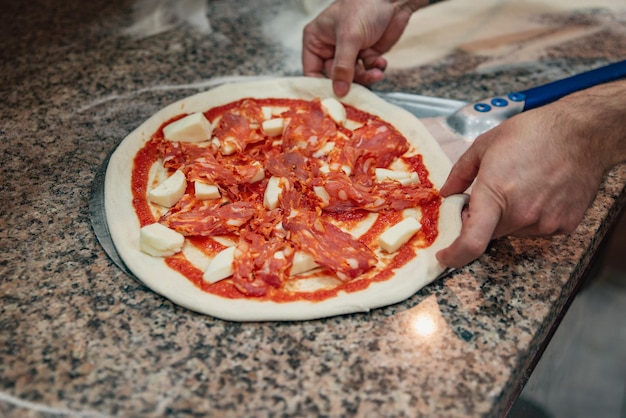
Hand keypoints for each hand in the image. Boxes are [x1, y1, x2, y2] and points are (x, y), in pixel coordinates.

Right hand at [302, 0, 425, 96]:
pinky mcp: (365, 54)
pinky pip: (367, 71)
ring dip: (366, 77)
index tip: (332, 98)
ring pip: (352, 77)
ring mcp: (348, 52)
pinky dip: (375, 69)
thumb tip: (338, 92)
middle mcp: (330, 48)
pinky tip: (380, 62)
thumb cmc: (364, 6)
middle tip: (360, 89)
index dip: (321, 86)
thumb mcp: (349, 37)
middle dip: (349, 82)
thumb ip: (343, 67)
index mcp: (316, 40)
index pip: (311, 71)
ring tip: (376, 71)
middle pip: (334, 78)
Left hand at [436, 81, 625, 267]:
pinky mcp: (564, 225)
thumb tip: (448, 192)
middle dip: (481, 220)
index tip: (445, 256)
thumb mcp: (485, 145)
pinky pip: (536, 229)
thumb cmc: (533, 133)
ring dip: (508, 217)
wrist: (582, 132)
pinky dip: (531, 217)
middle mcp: (521, 214)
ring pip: (513, 231)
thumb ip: (461, 172)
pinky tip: (540, 191)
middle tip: (489, 194)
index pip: (471, 242)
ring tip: (521, 185)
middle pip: (489, 233)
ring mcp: (545, 223)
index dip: (454, 256)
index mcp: (495, 195)